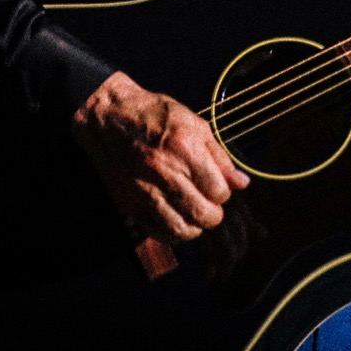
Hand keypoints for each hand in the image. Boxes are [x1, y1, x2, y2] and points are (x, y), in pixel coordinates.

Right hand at [72, 71, 250, 242]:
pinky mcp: (130, 202)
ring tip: (195, 215)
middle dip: (213, 214)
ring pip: (181, 229)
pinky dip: (172, 234)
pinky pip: (157, 232)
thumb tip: (241, 182)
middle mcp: (165, 171)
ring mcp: (145, 189)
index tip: (217, 187)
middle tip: (210, 205)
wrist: (109, 118)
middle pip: (203, 214)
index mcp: (186, 148)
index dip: (223, 193)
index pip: (218, 191)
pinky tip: (177, 221)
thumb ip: (219, 157)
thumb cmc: (154, 116)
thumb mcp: (194, 124)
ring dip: (195, 226)